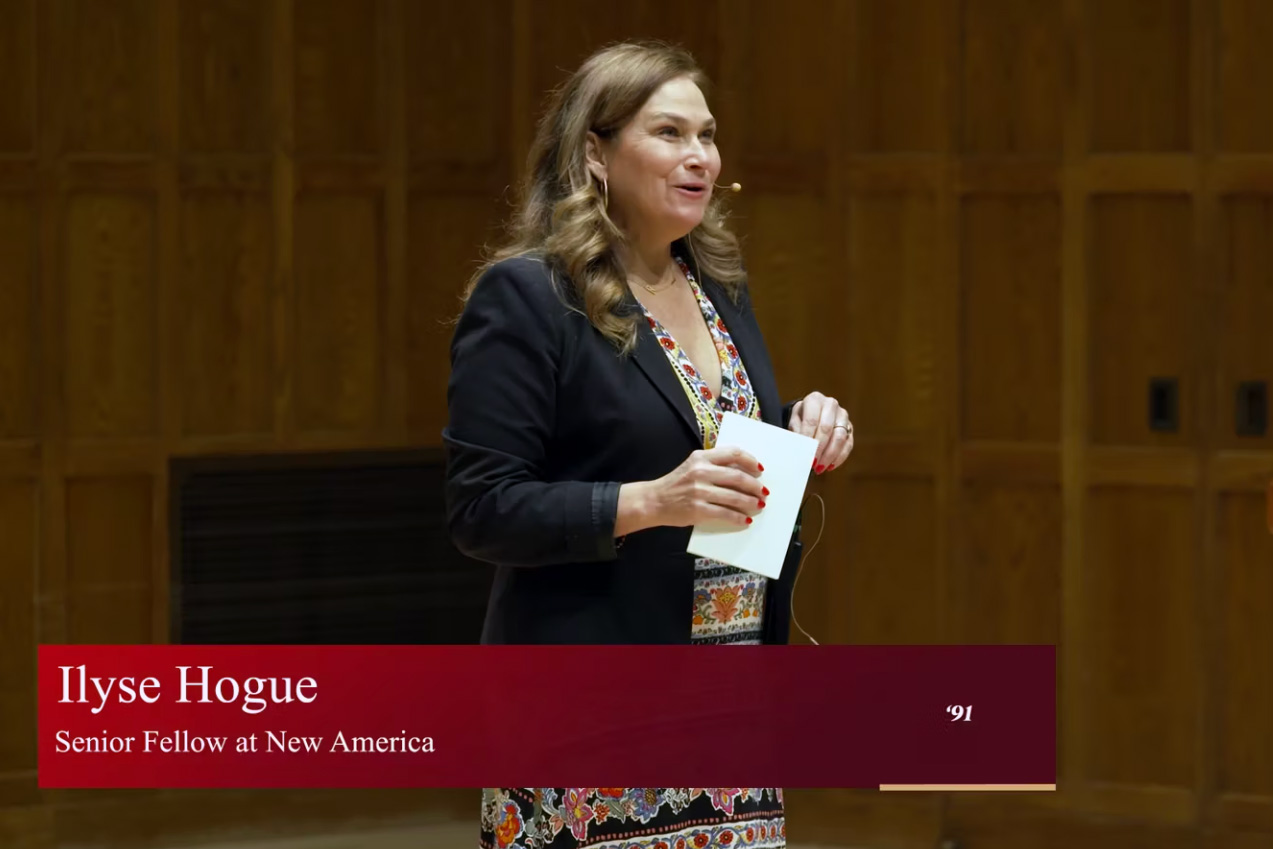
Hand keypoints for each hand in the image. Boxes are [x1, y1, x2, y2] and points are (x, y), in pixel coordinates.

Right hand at [639, 445, 767, 529]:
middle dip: (755, 486)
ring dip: (751, 502)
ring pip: (734, 496)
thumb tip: (744, 472)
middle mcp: (701, 471)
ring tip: (759, 505)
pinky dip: (738, 517)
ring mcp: (699, 491)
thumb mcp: (692, 466)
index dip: (751, 460)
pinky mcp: (697, 509)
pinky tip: (745, 520)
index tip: (760, 469)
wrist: (653, 501)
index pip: (733, 453)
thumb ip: (713, 465)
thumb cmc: (676, 484)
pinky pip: (725, 513)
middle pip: (738, 476)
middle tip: (764, 492)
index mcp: (701, 457)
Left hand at [788, 392, 853, 473]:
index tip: (804, 454)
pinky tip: (829, 466)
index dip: (808, 439)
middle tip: (812, 463)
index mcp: (814, 400)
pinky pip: (848, 444)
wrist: (810, 414)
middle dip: (819, 448)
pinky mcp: (850, 428)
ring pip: (840, 436)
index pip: (811, 420)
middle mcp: (831, 404)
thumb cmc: (800, 419)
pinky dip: (839, 457)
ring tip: (819, 468)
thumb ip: (796, 434)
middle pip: (827, 428)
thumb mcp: (794, 422)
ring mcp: (842, 415)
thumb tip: (800, 450)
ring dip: (829, 455)